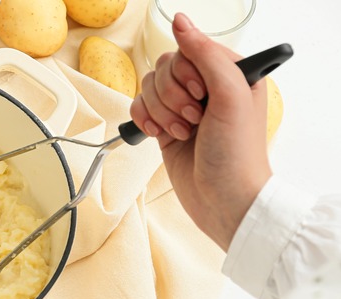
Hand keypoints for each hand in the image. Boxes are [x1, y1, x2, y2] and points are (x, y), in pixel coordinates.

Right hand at [130, 13, 271, 249]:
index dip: (186, 73)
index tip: (201, 96)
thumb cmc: (237, 154)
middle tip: (193, 120)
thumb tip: (180, 21)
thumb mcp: (231, 96)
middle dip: (172, 97)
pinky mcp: (164, 126)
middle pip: (164, 67)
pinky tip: (158, 136)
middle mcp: (205, 87)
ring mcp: (183, 107)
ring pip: (149, 87)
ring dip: (160, 112)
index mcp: (229, 73)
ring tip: (182, 133)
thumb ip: (205, 55)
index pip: (189, 50)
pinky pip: (138, 107)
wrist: (224, 201)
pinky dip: (143, 121)